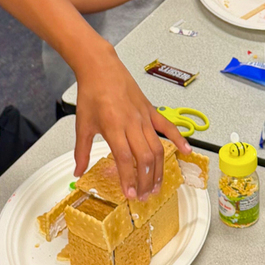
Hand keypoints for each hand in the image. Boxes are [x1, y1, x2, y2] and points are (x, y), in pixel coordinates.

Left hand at [73, 43, 191, 200]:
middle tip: (145, 196)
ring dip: (160, 169)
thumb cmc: (91, 93)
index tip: (130, 194)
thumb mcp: (82, 125)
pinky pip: (168, 127)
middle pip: (145, 158)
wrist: (100, 68)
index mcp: (113, 127)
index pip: (125, 159)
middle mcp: (131, 124)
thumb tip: (78, 172)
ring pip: (157, 147)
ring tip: (158, 186)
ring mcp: (144, 117)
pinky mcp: (151, 110)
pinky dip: (179, 139)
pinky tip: (186, 152)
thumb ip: (82, 151)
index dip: (129, 179)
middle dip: (147, 181)